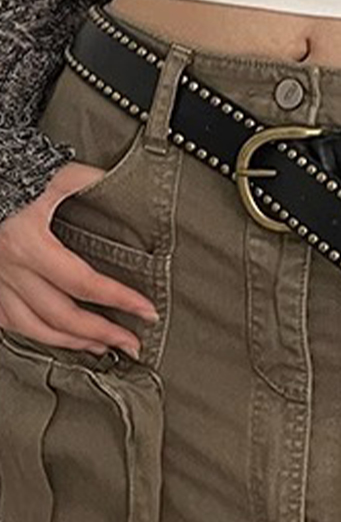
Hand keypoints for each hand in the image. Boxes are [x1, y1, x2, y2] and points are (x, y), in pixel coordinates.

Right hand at [0, 160, 159, 358]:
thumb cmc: (8, 175)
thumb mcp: (52, 175)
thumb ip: (89, 181)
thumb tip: (123, 185)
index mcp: (28, 244)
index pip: (84, 282)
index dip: (119, 299)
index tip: (146, 311)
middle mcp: (9, 269)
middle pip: (61, 316)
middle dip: (101, 333)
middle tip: (131, 343)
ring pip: (32, 328)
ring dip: (70, 342)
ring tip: (100, 347)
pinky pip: (7, 321)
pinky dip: (35, 333)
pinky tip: (54, 336)